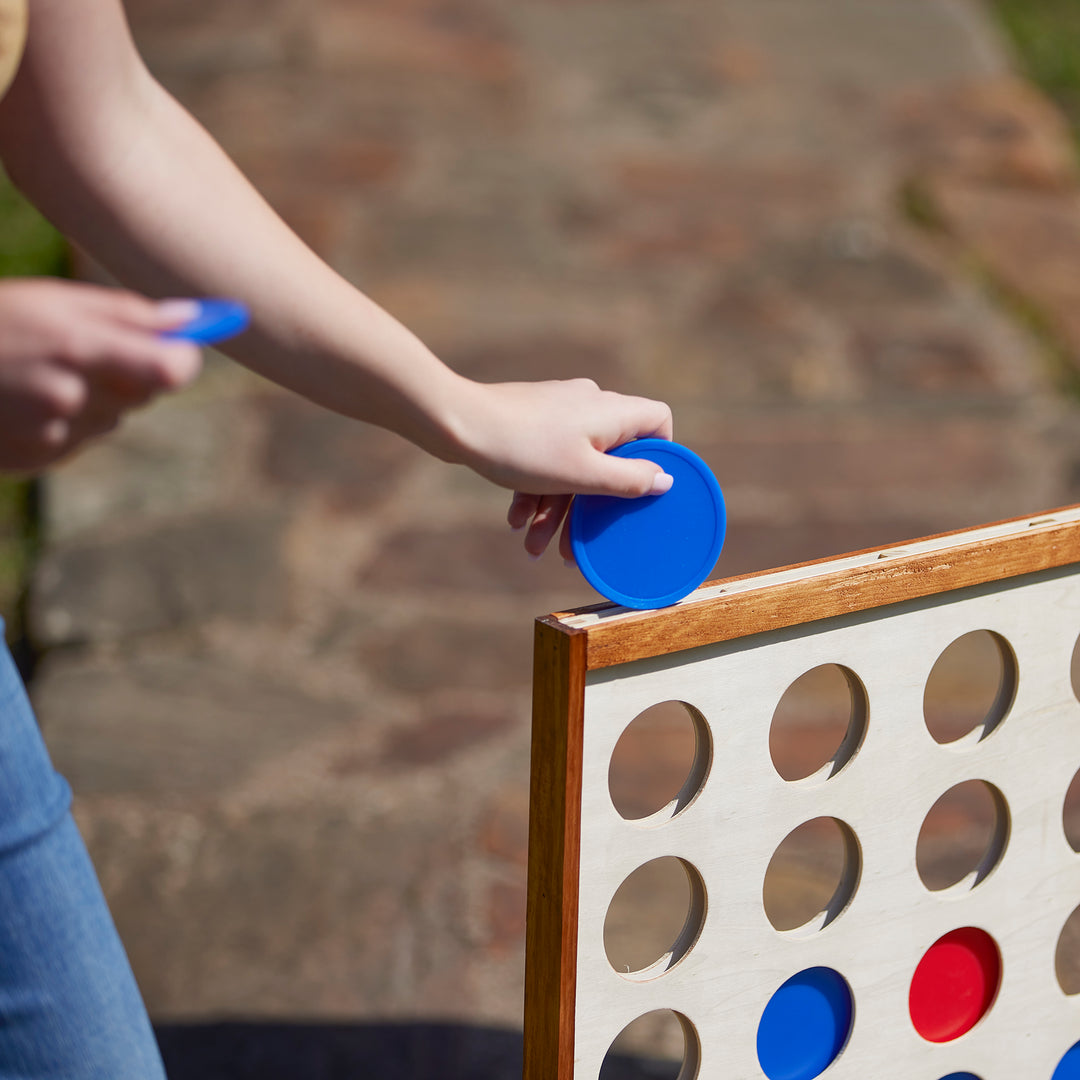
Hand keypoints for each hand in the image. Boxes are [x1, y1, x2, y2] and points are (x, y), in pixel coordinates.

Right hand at [0, 279, 201, 471]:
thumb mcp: (52, 300)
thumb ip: (128, 313)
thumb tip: (195, 320)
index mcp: (78, 346)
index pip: (172, 370)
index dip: (181, 360)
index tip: (176, 350)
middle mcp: (70, 396)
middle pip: (143, 396)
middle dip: (128, 374)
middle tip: (78, 349)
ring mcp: (51, 434)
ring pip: (109, 419)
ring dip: (90, 399)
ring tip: (34, 374)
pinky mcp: (35, 459)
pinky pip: (75, 440)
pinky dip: (60, 424)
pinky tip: (19, 402)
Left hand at [452, 378, 673, 558]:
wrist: (457, 423)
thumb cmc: (524, 448)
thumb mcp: (584, 476)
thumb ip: (629, 480)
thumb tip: (666, 480)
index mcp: (612, 412)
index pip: (658, 422)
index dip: (660, 456)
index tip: (647, 490)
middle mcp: (590, 405)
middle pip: (609, 460)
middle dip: (588, 509)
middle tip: (573, 548)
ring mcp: (559, 412)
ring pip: (572, 467)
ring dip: (555, 510)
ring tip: (532, 547)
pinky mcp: (532, 421)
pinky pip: (546, 460)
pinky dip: (535, 491)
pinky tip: (515, 521)